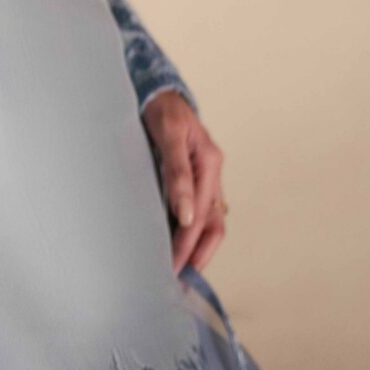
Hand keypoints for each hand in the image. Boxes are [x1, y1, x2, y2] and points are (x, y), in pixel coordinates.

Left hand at [142, 90, 229, 274]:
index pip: (202, 217)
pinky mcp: (193, 176)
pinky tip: (176, 242)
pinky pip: (199, 210)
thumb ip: (178, 173)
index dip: (187, 245)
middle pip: (213, 225)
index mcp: (210, 164)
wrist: (156, 90)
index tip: (172, 268)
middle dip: (198, 254)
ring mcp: (205, 176)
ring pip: (208, 220)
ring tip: (179, 268)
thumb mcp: (169, 136)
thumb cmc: (161, 109)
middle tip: (178, 279)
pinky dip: (191, 230)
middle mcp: (212, 173)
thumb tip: (186, 216)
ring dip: (197, 245)